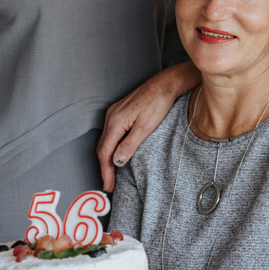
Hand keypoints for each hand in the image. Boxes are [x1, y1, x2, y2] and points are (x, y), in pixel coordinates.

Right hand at [97, 64, 198, 190]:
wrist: (166, 83)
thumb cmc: (158, 102)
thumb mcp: (146, 126)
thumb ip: (130, 144)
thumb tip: (116, 162)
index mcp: (116, 121)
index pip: (105, 152)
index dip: (106, 171)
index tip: (108, 186)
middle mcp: (111, 116)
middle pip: (102, 147)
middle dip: (105, 168)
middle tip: (110, 185)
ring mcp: (114, 113)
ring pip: (106, 140)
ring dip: (107, 158)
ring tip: (113, 174)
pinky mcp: (120, 112)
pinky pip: (111, 133)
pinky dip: (112, 147)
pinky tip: (117, 154)